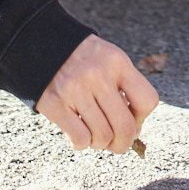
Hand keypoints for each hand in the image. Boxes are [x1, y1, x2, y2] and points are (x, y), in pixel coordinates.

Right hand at [35, 35, 158, 152]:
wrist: (41, 45)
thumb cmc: (84, 60)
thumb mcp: (110, 61)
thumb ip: (125, 90)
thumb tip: (135, 132)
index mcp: (116, 61)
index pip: (147, 100)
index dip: (141, 117)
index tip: (131, 117)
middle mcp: (97, 75)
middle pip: (125, 126)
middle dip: (123, 142)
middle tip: (116, 142)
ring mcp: (75, 89)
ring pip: (102, 137)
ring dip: (100, 143)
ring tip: (94, 133)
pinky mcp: (54, 104)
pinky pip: (80, 139)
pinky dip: (82, 144)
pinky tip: (77, 133)